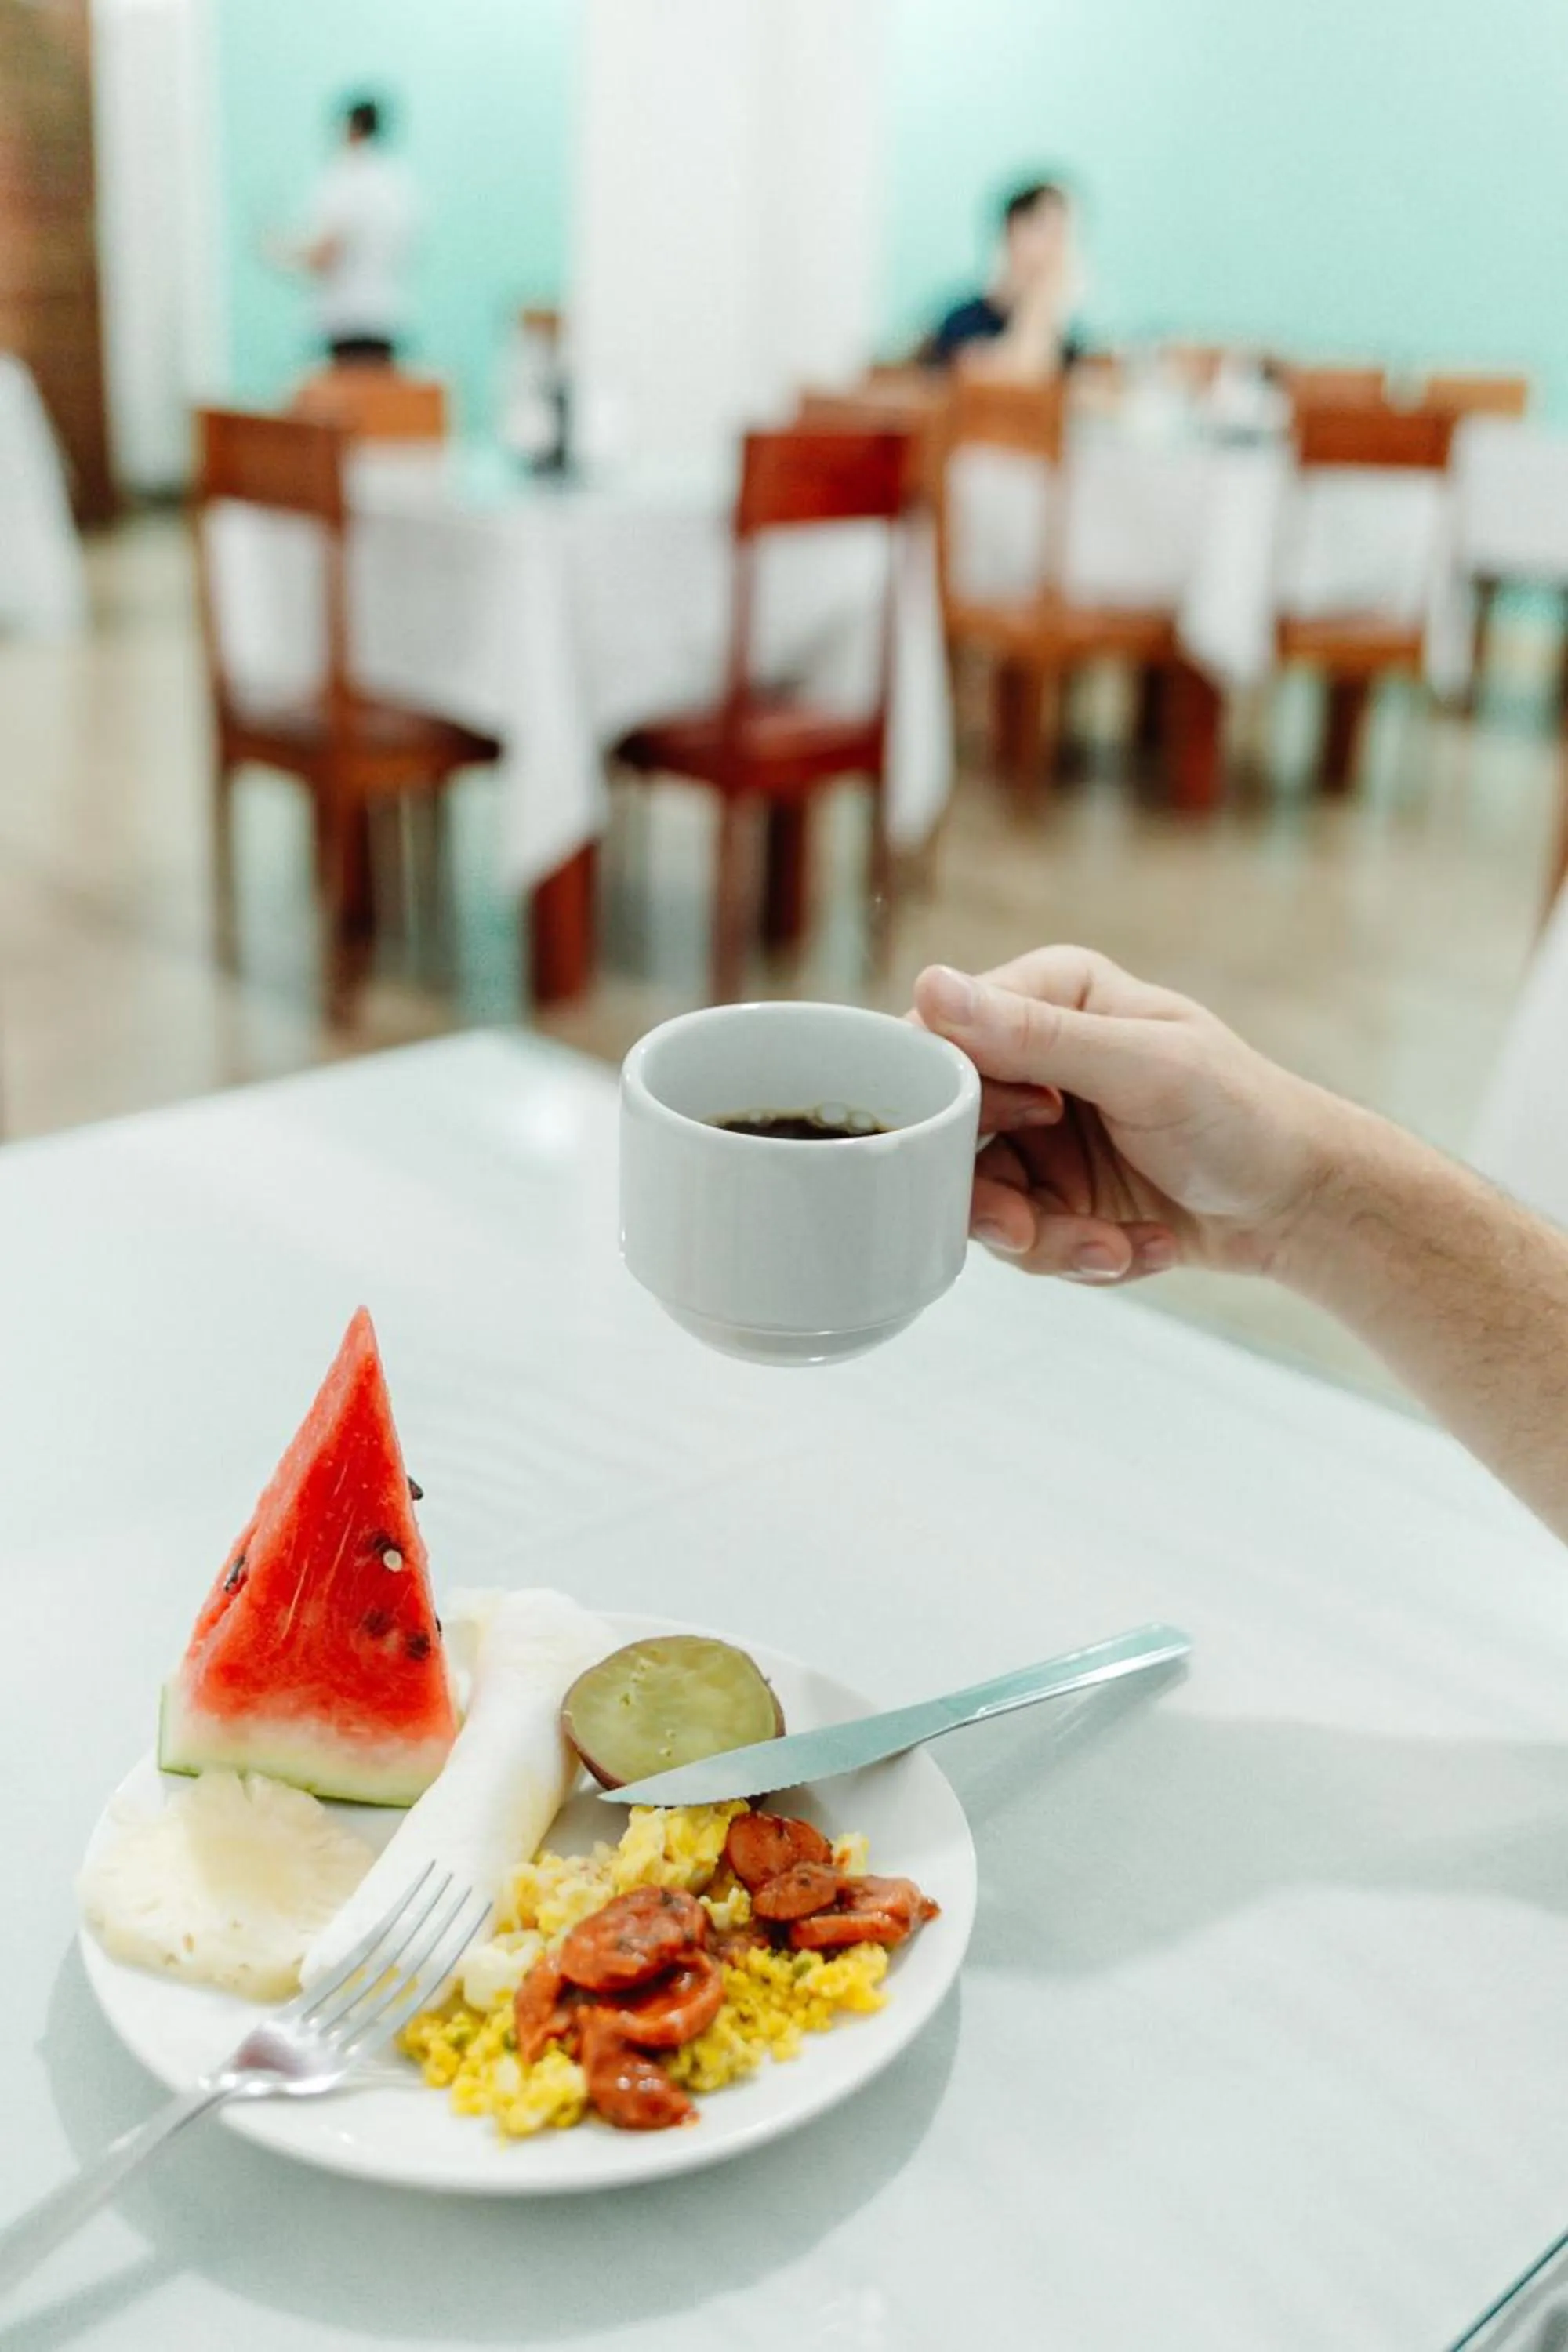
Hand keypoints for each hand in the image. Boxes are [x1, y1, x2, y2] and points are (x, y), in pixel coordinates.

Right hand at [913, 949, 1338, 1283]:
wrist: (1301, 1205)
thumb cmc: (1245, 1114)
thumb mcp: (1145, 1069)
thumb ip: (1038, 1037)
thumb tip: (930, 987)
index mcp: (1048, 997)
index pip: (941, 1039)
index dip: (956, 1098)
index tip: (1020, 1128)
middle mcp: (1031, 1061)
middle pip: (947, 1131)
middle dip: (993, 1195)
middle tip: (1029, 1230)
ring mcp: (1037, 1135)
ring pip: (979, 1199)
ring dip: (1046, 1239)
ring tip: (1114, 1248)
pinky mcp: (1052, 1197)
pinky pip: (1022, 1240)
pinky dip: (1080, 1254)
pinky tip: (1142, 1247)